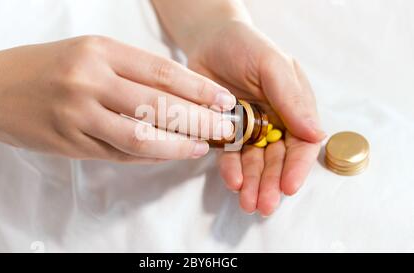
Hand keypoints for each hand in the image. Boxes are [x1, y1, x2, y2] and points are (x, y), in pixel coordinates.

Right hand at [0, 36, 236, 161]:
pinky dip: (148, 156)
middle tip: (224, 128)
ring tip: (201, 147)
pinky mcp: (72, 143)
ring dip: (177, 145)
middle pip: (157, 106)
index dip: (198, 88)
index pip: (162, 72)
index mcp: (100, 51)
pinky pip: (119, 153)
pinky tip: (168, 155)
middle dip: (198, 120)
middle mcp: (90, 81)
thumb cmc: (49, 67)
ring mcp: (79, 115)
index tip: (224, 100)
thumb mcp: (90, 53)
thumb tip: (178, 95)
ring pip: (140, 137)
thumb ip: (130, 71)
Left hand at [187, 21, 324, 214]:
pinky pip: (228, 155)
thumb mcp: (273, 65)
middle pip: (277, 160)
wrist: (210, 40)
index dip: (297, 167)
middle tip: (265, 205)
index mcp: (293, 109)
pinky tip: (233, 181)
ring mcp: (248, 130)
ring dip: (253, 184)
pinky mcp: (224, 132)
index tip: (289, 186)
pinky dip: (230, 169)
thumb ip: (291, 98)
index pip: (301, 144)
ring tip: (248, 203)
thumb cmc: (247, 46)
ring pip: (254, 163)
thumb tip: (316, 133)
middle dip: (272, 183)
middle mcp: (274, 123)